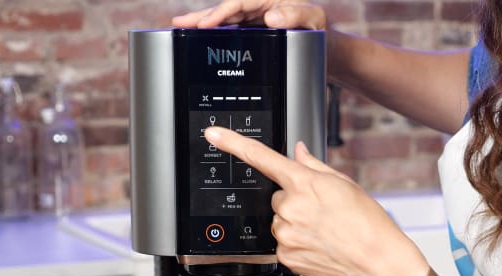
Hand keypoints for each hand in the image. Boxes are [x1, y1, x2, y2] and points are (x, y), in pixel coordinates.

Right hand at [172, 1, 326, 30]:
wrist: (322, 44)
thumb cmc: (318, 28)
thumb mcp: (314, 20)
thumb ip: (296, 15)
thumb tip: (272, 17)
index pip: (239, 3)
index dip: (221, 13)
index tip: (207, 23)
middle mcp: (258, 6)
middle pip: (225, 9)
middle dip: (201, 16)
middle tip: (179, 22)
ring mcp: (252, 18)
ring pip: (224, 20)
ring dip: (202, 23)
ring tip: (180, 27)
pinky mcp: (251, 29)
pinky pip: (229, 29)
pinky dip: (213, 32)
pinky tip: (199, 36)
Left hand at [203, 126, 430, 275]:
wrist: (376, 262)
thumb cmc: (368, 224)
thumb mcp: (345, 185)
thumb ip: (314, 167)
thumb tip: (298, 153)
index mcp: (305, 183)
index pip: (261, 157)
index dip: (233, 143)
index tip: (213, 135)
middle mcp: (291, 207)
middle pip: (277, 197)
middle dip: (295, 201)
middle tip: (321, 212)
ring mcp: (285, 233)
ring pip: (279, 221)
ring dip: (295, 223)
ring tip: (322, 231)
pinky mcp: (284, 255)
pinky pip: (282, 243)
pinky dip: (296, 243)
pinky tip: (317, 245)